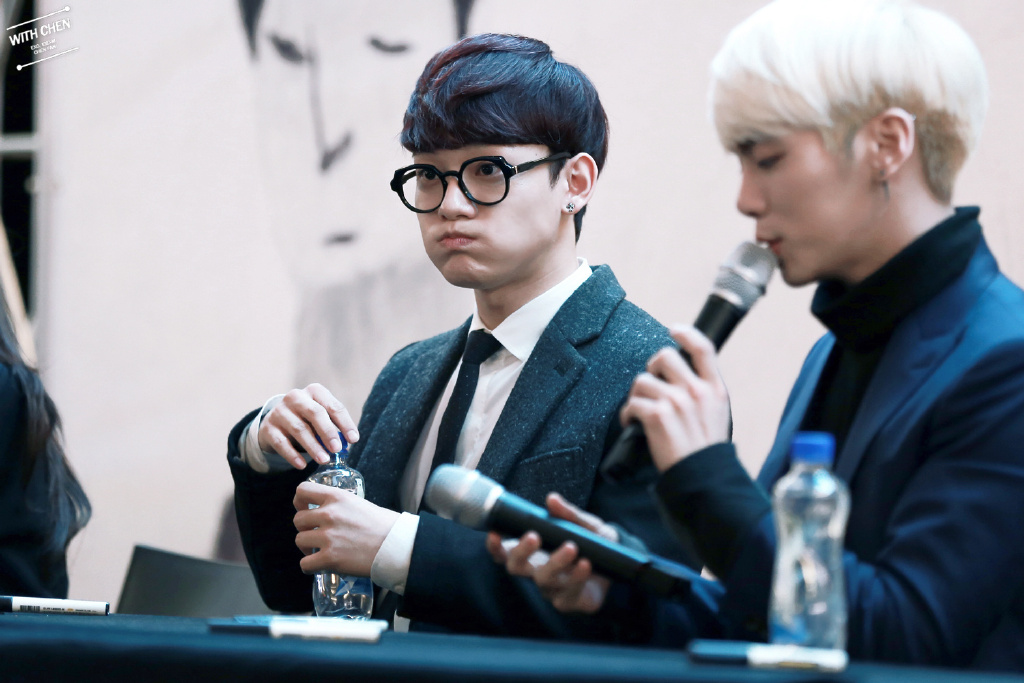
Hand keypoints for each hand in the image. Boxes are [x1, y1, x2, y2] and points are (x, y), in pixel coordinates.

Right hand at [257, 383, 358, 468]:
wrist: (276, 422)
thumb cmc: (307, 420)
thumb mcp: (320, 418)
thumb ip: (333, 427)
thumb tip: (347, 444)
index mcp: (314, 391)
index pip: (333, 406)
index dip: (345, 423)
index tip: (353, 440)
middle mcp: (296, 397)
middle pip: (315, 413)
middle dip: (328, 432)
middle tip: (337, 449)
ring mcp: (280, 411)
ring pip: (299, 429)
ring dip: (313, 446)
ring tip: (324, 460)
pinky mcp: (268, 427)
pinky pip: (281, 442)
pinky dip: (292, 455)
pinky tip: (302, 465)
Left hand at [292, 482, 398, 576]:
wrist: (396, 546)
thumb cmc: (384, 525)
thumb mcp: (359, 503)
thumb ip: (339, 506)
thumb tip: (325, 512)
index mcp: (337, 497)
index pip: (302, 490)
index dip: (300, 501)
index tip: (305, 509)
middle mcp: (329, 514)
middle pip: (298, 520)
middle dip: (305, 528)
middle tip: (316, 535)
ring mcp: (328, 537)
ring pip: (299, 540)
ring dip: (307, 548)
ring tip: (319, 551)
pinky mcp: (329, 558)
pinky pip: (305, 564)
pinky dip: (310, 566)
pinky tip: (319, 565)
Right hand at [485, 492, 613, 613]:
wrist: (620, 561)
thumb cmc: (592, 540)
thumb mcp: (583, 523)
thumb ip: (568, 513)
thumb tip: (552, 499)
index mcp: (532, 551)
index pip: (504, 552)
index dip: (495, 546)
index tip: (495, 532)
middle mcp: (536, 571)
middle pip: (516, 568)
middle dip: (522, 552)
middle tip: (534, 536)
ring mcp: (551, 589)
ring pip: (544, 580)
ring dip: (555, 562)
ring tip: (571, 547)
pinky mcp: (569, 602)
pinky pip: (568, 594)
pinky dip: (576, 579)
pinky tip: (586, 565)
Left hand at [620, 325, 730, 471]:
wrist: (702, 477)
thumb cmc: (705, 450)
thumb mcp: (718, 415)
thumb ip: (704, 394)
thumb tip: (682, 377)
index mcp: (715, 389)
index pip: (703, 348)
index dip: (687, 333)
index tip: (674, 330)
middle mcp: (697, 391)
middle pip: (664, 357)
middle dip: (652, 369)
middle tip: (650, 385)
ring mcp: (676, 402)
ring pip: (642, 380)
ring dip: (636, 395)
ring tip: (641, 411)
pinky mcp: (657, 416)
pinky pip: (632, 403)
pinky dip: (627, 414)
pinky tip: (632, 424)